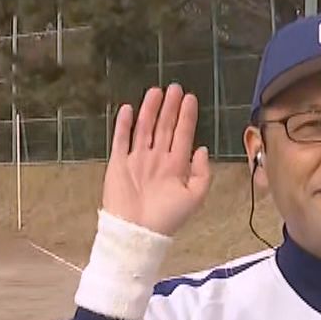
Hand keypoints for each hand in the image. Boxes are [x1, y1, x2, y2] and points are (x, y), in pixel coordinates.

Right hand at [102, 83, 211, 236]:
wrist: (137, 232)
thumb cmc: (166, 218)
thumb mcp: (194, 197)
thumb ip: (202, 173)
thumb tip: (202, 148)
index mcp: (175, 166)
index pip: (182, 134)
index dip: (187, 116)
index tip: (190, 98)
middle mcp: (157, 159)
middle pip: (164, 127)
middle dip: (170, 107)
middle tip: (175, 87)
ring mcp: (137, 160)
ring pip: (144, 128)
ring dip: (150, 110)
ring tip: (155, 91)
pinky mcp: (119, 164)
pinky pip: (121, 140)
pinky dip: (124, 125)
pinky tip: (128, 109)